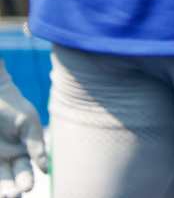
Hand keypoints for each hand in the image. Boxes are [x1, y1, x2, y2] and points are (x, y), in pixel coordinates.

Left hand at [0, 68, 45, 195]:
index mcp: (22, 152)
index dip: (26, 180)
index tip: (27, 187)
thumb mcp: (28, 123)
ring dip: (2, 188)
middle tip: (13, 195)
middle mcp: (6, 159)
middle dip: (12, 189)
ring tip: (5, 195)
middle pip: (9, 180)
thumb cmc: (13, 106)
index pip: (25, 172)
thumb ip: (36, 145)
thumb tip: (47, 168)